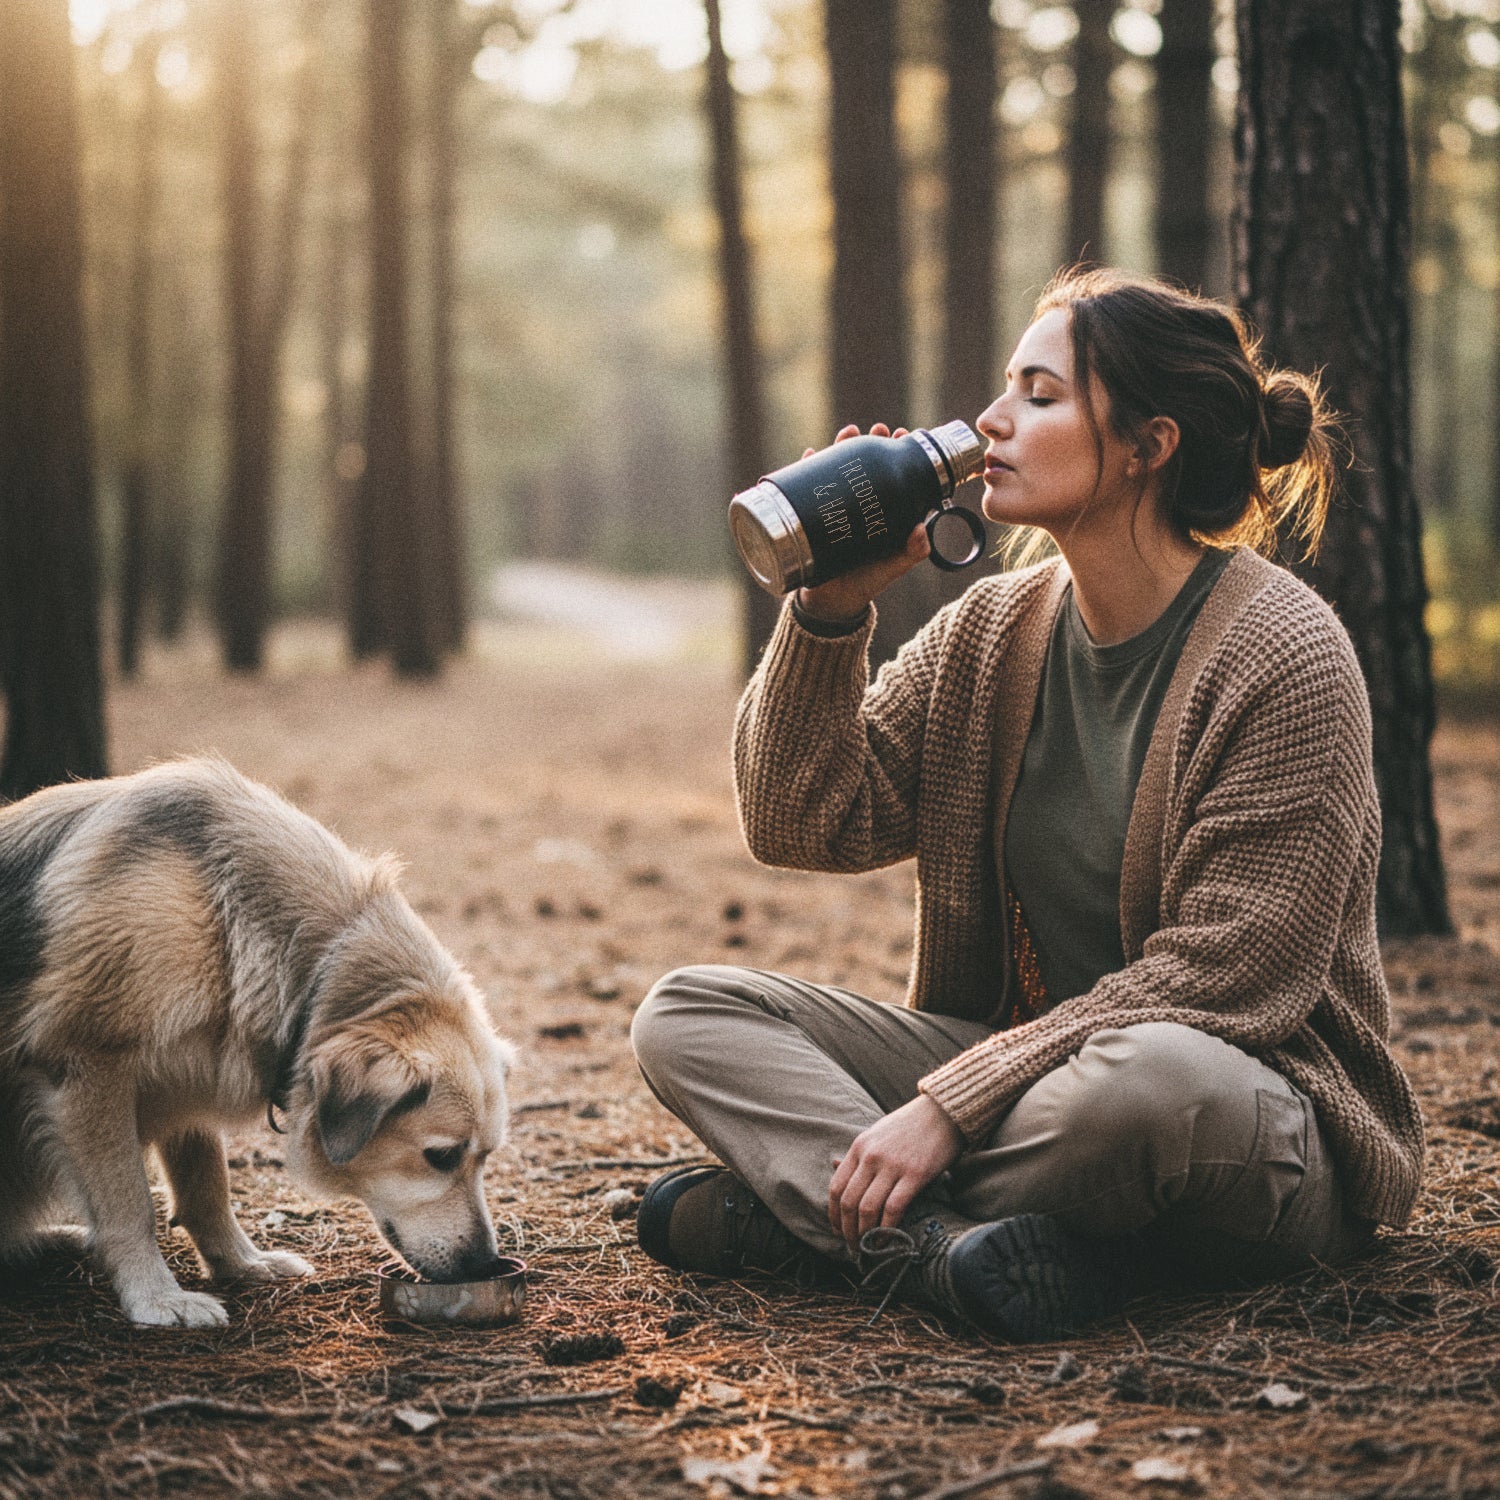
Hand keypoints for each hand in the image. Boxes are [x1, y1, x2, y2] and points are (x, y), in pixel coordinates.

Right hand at [795, 424, 929, 622]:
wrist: (832, 601)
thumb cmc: (867, 582)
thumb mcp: (893, 566)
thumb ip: (911, 552)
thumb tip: (922, 531)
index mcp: (887, 510)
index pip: (895, 472)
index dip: (899, 451)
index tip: (902, 434)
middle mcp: (864, 502)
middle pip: (869, 463)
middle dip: (872, 441)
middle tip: (878, 429)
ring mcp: (838, 505)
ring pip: (841, 467)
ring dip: (842, 446)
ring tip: (848, 432)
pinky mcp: (814, 513)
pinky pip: (809, 485)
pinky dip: (808, 467)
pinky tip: (810, 454)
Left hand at [828, 1093, 963, 1255]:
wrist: (943, 1111)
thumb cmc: (910, 1125)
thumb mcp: (877, 1133)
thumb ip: (858, 1154)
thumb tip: (834, 1167)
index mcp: (859, 1146)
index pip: (836, 1187)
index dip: (834, 1214)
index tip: (837, 1230)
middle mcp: (871, 1156)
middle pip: (848, 1202)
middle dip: (847, 1230)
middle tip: (853, 1246)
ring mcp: (892, 1165)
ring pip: (867, 1208)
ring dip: (865, 1234)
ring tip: (868, 1247)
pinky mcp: (915, 1175)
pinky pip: (893, 1208)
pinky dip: (887, 1228)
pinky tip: (888, 1239)